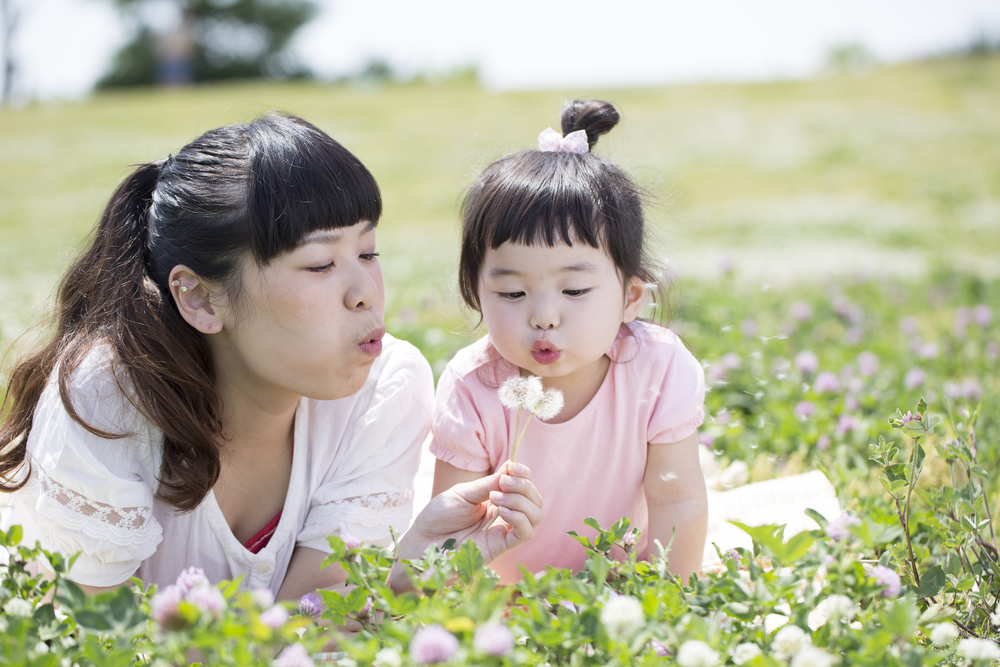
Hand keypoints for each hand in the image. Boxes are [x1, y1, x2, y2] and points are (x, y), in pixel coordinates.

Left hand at [400, 461, 542, 564]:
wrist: (422, 542)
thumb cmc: (438, 516)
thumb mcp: (463, 493)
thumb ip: (488, 484)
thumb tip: (511, 468)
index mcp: (497, 498)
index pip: (525, 485)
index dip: (524, 474)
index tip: (512, 467)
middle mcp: (505, 514)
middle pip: (535, 499)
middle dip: (524, 486)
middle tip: (503, 483)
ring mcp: (504, 531)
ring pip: (536, 516)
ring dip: (522, 501)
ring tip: (497, 497)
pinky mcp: (501, 547)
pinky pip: (525, 534)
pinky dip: (519, 518)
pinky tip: (501, 511)